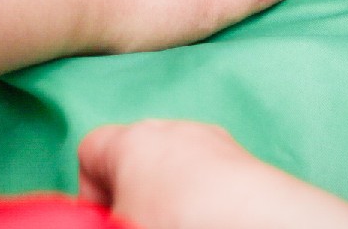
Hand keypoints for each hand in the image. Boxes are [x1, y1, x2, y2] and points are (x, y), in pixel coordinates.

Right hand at [79, 121, 347, 228]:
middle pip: (135, 158)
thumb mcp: (118, 224)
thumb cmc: (180, 223)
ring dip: (172, 196)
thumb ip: (100, 219)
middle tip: (140, 224)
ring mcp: (214, 142)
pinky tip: (211, 222)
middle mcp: (173, 128)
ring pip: (177, 167)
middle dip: (133, 194)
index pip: (89, 150)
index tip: (105, 219)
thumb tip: (106, 220)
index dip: (90, 192)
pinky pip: (212, 178)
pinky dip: (207, 200)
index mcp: (130, 140)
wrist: (258, 227)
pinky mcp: (246, 161)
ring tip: (181, 224)